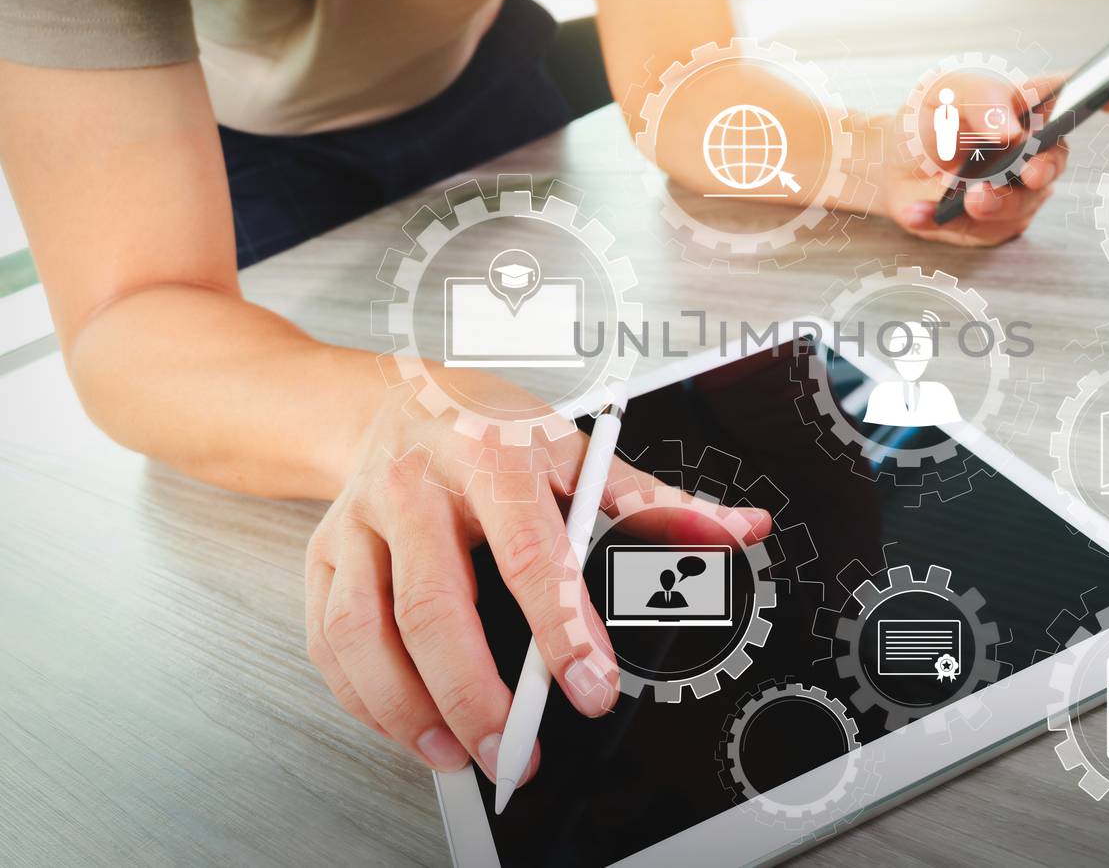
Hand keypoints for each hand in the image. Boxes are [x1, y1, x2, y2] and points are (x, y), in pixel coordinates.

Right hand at [304, 377, 767, 786]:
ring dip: (411, 711)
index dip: (562, 626)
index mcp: (491, 457)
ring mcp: (361, 524)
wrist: (390, 397)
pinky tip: (408, 726)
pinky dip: (367, 699)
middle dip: (475, 694)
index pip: (529, 551)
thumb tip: (739, 529)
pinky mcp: (325, 556)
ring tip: (459, 755)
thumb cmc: (489, 428)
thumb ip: (656, 499)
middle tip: (516, 748)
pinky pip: (330, 642)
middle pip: (433, 606)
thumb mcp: (576, 447)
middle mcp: (416, 488)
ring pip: (367, 633)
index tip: (593, 685)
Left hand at [877, 70, 1108, 246]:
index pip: (1071, 97)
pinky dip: (946, 220)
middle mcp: (1032, 151)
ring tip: (968, 197)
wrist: (893, 163)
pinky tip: (921, 210)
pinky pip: (981, 230)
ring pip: (1024, 203)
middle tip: (1030, 172)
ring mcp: (1017, 189)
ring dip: (996, 202)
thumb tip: (1010, 129)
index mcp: (1028, 108)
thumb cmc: (931, 119)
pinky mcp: (995, 223)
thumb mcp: (945, 93)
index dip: (1102, 94)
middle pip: (1055, 160)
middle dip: (1045, 168)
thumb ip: (979, 103)